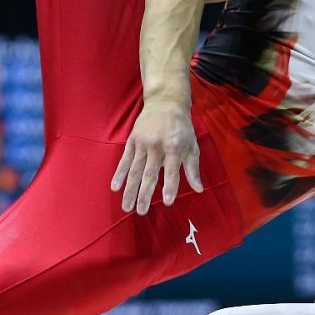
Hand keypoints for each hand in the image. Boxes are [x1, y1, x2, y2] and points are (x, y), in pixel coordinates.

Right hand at [109, 97, 203, 213]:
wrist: (165, 102)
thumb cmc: (182, 127)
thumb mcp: (192, 145)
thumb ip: (193, 168)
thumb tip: (199, 189)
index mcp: (173, 147)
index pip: (172, 171)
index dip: (170, 186)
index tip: (168, 202)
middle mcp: (156, 146)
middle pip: (149, 174)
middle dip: (145, 195)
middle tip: (141, 212)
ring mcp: (142, 143)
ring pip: (135, 170)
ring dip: (130, 189)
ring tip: (127, 207)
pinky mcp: (132, 140)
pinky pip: (125, 160)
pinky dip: (119, 174)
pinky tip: (115, 187)